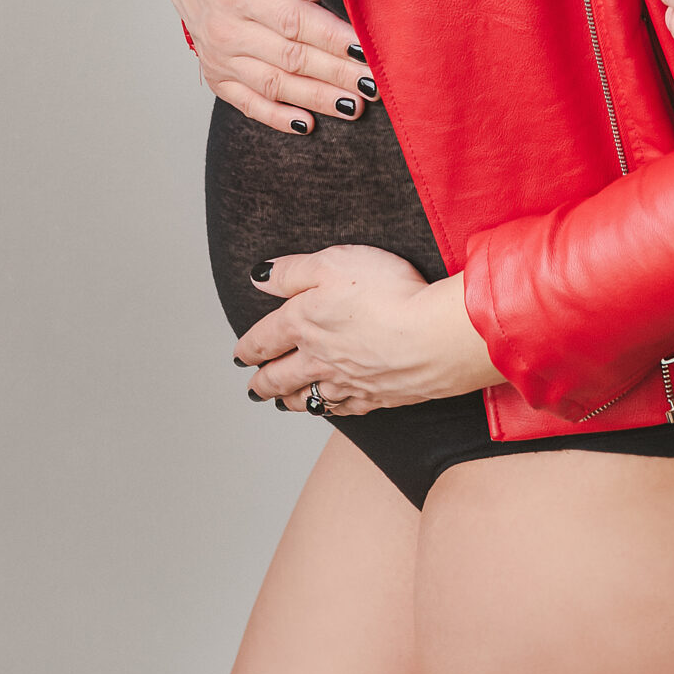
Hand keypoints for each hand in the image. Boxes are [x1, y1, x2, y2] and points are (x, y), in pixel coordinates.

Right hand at [167, 0, 373, 134]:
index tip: (365, 49)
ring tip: (354, 106)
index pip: (294, 20)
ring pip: (274, 85)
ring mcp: (219, 59)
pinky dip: (277, 117)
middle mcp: (226, 30)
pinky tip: (307, 125)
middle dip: (336, 73)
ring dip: (317, 99)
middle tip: (373, 83)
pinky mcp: (217, 78)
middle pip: (290, 57)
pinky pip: (248, 103)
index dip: (332, 38)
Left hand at [237, 247, 503, 414]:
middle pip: (278, 378)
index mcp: (302, 323)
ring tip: (281, 403)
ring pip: (307, 398)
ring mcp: (347, 383)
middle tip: (253, 388)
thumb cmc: (388, 293)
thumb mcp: (333, 263)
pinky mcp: (376, 397)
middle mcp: (318, 360)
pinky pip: (342, 410)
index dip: (247, 348)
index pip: (264, 339)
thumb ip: (292, 271)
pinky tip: (330, 409)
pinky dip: (329, 411)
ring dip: (289, 401)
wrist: (433, 337)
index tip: (240, 355)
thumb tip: (259, 277)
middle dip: (262, 383)